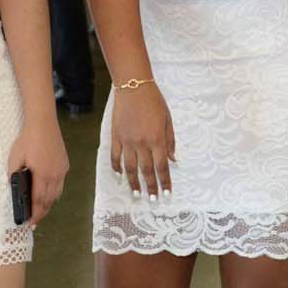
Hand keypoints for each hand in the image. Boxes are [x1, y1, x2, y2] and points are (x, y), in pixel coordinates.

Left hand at [8, 120, 68, 223]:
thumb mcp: (14, 159)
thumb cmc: (27, 140)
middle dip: (42, 212)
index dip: (35, 214)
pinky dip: (54, 193)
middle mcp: (55, 175)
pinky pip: (60, 184)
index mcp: (42, 175)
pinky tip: (48, 194)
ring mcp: (62, 170)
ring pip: (57, 194)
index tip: (31, 222)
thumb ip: (14, 175)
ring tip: (41, 210)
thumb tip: (16, 187)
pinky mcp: (65, 165)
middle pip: (50, 200)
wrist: (43, 125)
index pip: (38, 200)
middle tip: (35, 221)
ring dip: (49, 204)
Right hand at [109, 83, 175, 199]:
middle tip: (152, 200)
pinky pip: (115, 156)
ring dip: (133, 182)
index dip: (165, 182)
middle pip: (146, 171)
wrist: (133, 87)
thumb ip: (170, 141)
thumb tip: (172, 160)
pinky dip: (116, 167)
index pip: (162, 167)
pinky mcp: (116, 136)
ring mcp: (127, 141)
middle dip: (150, 187)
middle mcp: (141, 143)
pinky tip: (119, 175)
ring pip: (129, 167)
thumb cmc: (154, 101)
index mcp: (157, 139)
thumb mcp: (168, 119)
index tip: (167, 193)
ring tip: (136, 194)